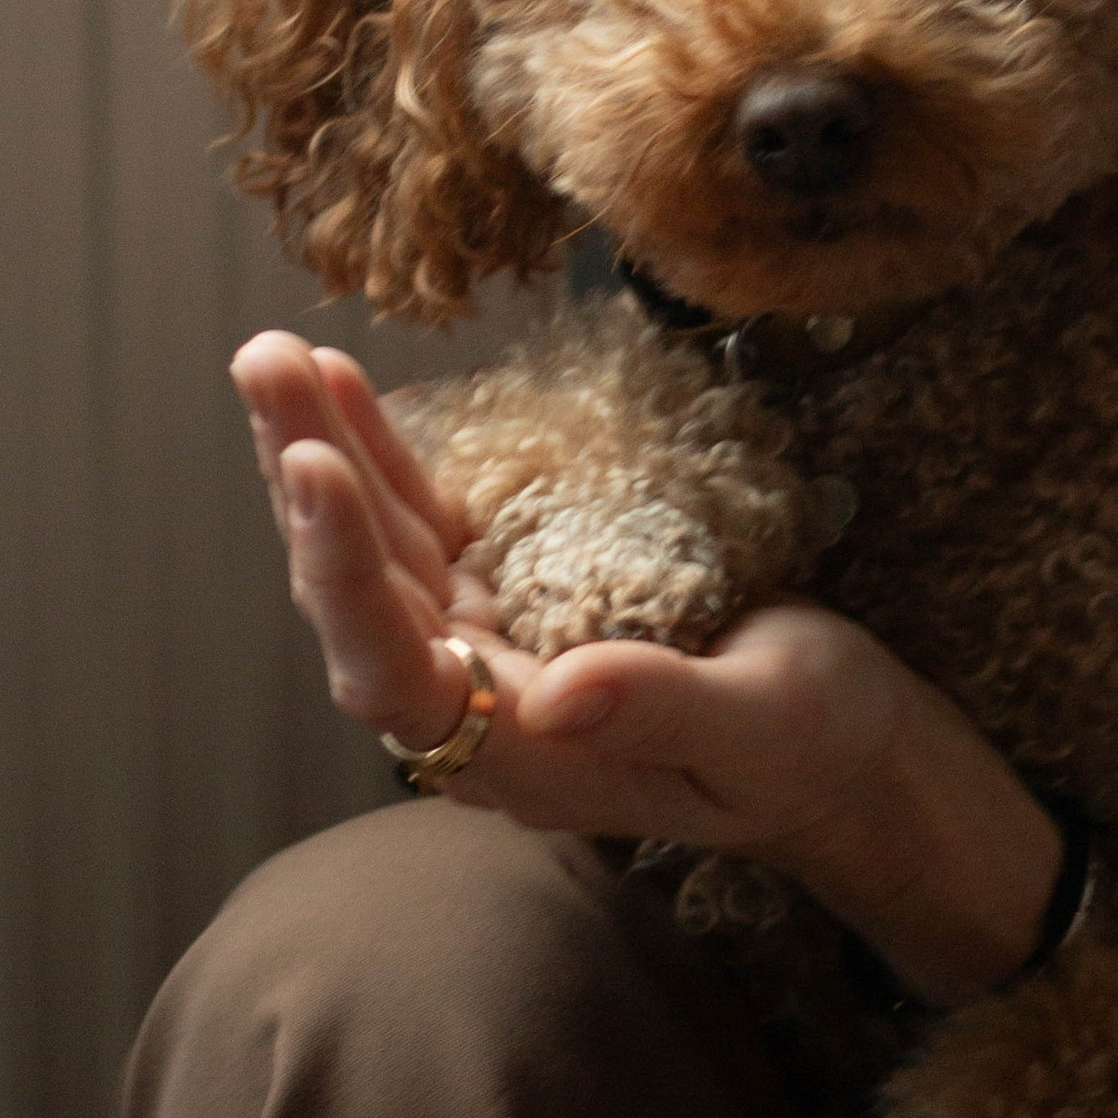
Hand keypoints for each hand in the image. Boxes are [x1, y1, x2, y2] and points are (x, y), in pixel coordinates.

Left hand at [231, 334, 1061, 994]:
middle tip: (268, 364)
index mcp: (524, 762)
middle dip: (308, 481)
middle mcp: (483, 710)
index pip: (399, 677)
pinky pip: (427, 525)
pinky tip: (341, 387)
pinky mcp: (515, 595)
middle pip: (362, 600)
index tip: (318, 468)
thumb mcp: (764, 727)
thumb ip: (662, 710)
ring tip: (274, 356)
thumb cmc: (818, 751)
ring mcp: (491, 647)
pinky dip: (383, 457)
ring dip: (323, 453)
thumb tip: (553, 693)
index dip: (348, 575)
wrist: (849, 754)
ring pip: (381, 552)